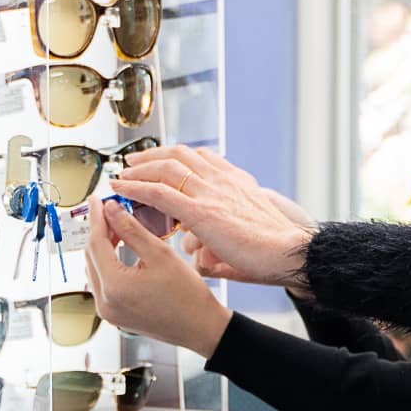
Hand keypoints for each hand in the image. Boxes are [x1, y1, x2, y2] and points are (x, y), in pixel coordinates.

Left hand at [83, 196, 232, 355]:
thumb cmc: (188, 296)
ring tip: (118, 228)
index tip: (96, 200)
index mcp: (115, 287)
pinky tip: (121, 251)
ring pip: (94, 269)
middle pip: (91, 256)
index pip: (96, 243)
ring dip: (103, 247)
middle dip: (99, 230)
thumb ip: (132, 229)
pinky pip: (102, 283)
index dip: (96, 217)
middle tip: (111, 210)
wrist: (200, 327)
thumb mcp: (160, 254)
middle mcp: (105, 303)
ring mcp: (107, 311)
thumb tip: (112, 210)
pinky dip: (108, 264)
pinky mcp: (113, 315)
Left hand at [113, 149, 313, 288]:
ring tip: (123, 174)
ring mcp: (211, 193)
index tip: (163, 160)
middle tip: (134, 162)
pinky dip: (136, 188)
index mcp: (237, 182)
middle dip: (154, 155)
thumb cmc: (275, 251)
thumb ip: (228, 234)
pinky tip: (122, 189)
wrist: (289, 253)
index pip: (203, 157)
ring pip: (166, 168)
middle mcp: (223, 181)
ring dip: (140, 168)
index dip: (179, 156)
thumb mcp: (251, 232)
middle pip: (181, 155)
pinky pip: (160, 193)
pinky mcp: (200, 211)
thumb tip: (205, 256)